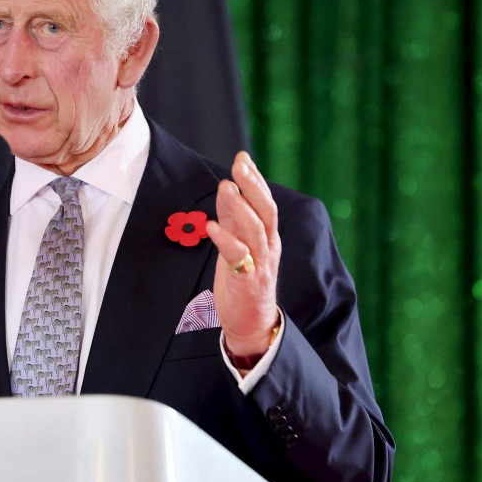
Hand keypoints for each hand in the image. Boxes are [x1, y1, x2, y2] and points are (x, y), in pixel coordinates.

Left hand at [205, 151, 280, 355]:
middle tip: (239, 166)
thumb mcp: (238, 242)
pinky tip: (213, 227)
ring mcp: (260, 264)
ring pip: (256, 230)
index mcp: (268, 236)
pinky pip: (239, 258)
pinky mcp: (248, 282)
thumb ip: (233, 217)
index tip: (243, 158)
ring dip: (240, 207)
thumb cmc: (243, 280)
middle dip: (253, 186)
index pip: (265, 202)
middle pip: (266, 211)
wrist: (252, 324)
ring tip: (225, 188)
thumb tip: (226, 187)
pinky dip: (227, 240)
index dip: (255, 179)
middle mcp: (268, 247)